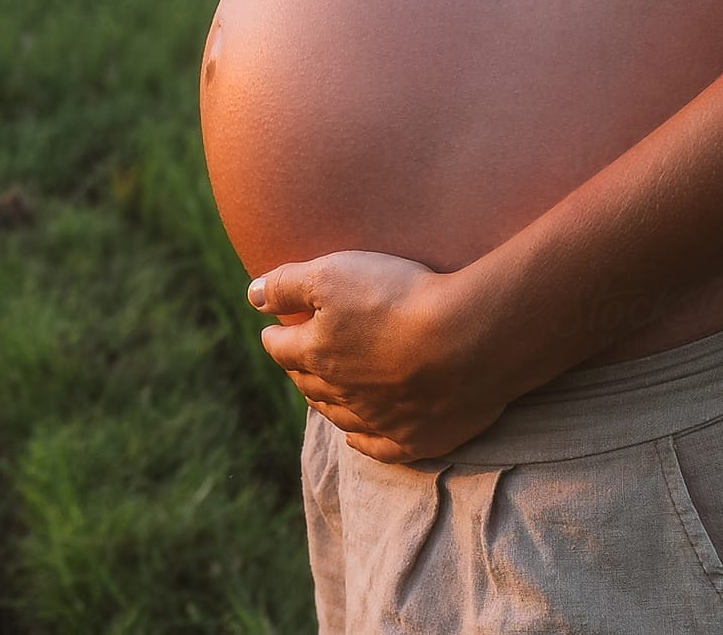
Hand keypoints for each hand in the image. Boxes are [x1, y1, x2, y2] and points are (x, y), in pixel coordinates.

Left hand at [248, 251, 509, 463]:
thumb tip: (252, 296)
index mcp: (317, 354)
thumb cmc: (398, 297)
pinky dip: (363, 441)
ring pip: (339, 414)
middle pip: (309, 383)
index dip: (274, 337)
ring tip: (320, 392)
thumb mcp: (331, 273)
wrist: (470, 338)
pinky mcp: (418, 438)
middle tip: (295, 358)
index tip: (271, 331)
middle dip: (297, 369)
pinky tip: (356, 437)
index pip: (281, 348)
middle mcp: (342, 393)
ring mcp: (379, 420)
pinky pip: (380, 448)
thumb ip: (286, 284)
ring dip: (325, 402)